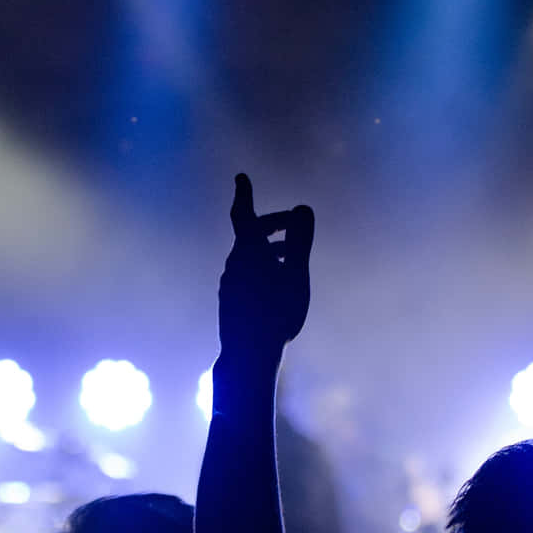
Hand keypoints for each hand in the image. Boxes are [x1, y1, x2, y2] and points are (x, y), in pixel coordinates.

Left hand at [218, 174, 314, 361]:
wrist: (248, 354)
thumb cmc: (276, 313)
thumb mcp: (296, 274)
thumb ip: (299, 240)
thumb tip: (303, 208)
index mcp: (248, 252)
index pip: (243, 214)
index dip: (243, 194)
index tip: (241, 177)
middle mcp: (234, 264)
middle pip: (249, 234)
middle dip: (271, 224)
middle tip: (293, 224)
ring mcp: (229, 284)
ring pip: (248, 256)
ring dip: (269, 248)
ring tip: (290, 257)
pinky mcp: (230, 301)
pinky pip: (246, 273)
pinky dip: (262, 266)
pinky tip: (276, 284)